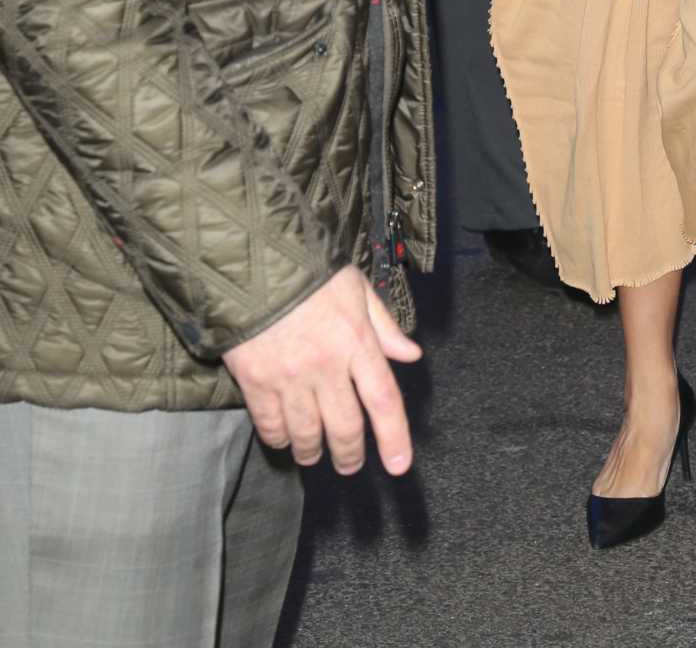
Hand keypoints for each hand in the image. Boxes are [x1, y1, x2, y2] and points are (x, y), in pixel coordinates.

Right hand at [222, 264, 420, 476]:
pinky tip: (283, 439)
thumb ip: (385, 326)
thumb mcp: (357, 288)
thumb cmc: (311, 271)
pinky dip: (279, 439)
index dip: (394, 437)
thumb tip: (411, 354)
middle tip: (350, 465)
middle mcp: (327, 366)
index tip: (399, 465)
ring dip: (313, 452)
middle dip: (349, 455)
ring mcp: (290, 377)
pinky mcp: (255, 382)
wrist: (254, 260)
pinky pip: (270, 425)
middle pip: (345, 428)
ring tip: (315, 455)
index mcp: (357, 341)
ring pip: (307, 434)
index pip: (383, 400)